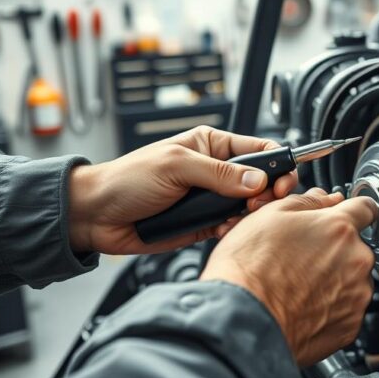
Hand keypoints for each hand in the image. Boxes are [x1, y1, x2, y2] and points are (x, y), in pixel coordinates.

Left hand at [68, 125, 297, 253]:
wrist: (97, 216)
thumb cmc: (127, 180)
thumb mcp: (176, 167)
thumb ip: (220, 174)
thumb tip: (259, 180)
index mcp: (211, 146)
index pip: (259, 150)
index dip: (277, 165)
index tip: (282, 182)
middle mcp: (215, 171)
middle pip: (261, 181)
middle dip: (267, 194)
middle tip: (258, 204)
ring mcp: (209, 198)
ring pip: (249, 207)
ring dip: (249, 215)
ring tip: (235, 218)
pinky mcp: (203, 224)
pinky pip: (230, 228)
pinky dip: (232, 231)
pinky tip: (220, 230)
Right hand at [201, 188, 377, 366]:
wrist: (244, 320)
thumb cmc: (250, 270)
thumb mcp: (270, 216)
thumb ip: (307, 203)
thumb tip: (323, 199)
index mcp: (339, 228)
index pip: (367, 208)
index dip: (353, 211)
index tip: (346, 217)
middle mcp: (356, 260)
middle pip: (356, 247)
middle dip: (335, 250)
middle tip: (302, 259)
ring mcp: (357, 294)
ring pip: (353, 279)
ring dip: (334, 279)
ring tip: (299, 286)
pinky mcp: (351, 325)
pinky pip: (348, 309)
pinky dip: (331, 308)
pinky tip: (304, 306)